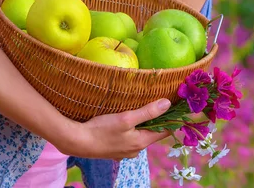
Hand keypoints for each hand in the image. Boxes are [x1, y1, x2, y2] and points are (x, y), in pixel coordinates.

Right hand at [57, 99, 171, 160]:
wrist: (79, 142)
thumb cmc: (102, 129)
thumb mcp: (126, 118)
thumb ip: (147, 112)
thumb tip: (167, 103)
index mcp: (141, 142)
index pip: (164, 131)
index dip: (170, 119)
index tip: (175, 107)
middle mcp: (136, 149)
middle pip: (151, 133)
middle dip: (154, 120)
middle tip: (154, 102)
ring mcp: (124, 151)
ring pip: (138, 135)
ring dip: (140, 124)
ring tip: (137, 109)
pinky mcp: (114, 149)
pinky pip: (127, 138)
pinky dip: (129, 129)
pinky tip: (121, 122)